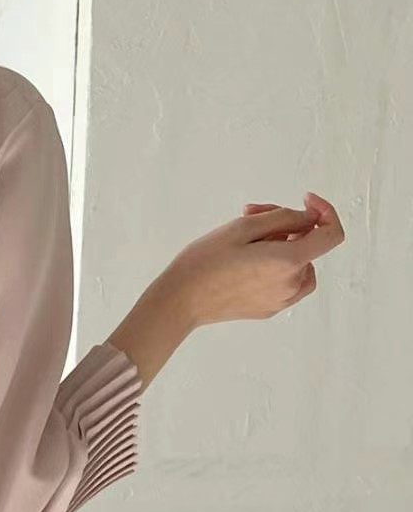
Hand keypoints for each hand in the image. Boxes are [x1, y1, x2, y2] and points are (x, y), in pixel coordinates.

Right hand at [169, 191, 343, 328]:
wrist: (179, 301)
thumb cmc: (204, 262)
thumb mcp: (243, 226)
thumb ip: (283, 217)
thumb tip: (309, 218)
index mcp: (288, 262)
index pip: (332, 234)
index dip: (326, 212)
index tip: (305, 201)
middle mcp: (290, 285)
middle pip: (307, 245)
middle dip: (286, 224)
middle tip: (250, 212)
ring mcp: (280, 301)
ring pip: (298, 263)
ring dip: (281, 245)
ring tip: (247, 240)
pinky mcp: (268, 310)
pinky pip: (285, 282)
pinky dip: (276, 266)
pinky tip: (247, 261)